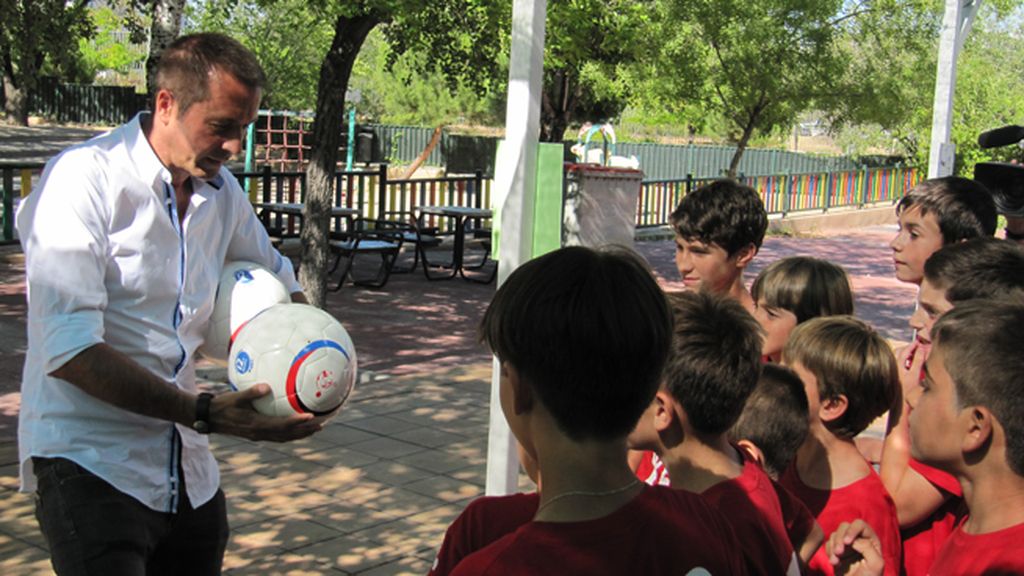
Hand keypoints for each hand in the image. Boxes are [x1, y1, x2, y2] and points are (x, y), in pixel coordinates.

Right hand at [207, 384, 322, 441]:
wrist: (208, 418)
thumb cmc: (222, 405)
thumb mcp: (236, 397)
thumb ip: (251, 392)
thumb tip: (266, 385)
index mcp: (256, 425)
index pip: (281, 425)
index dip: (297, 422)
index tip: (311, 417)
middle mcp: (260, 433)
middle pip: (288, 435)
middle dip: (306, 431)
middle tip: (323, 424)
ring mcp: (258, 436)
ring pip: (285, 438)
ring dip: (301, 434)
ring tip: (316, 428)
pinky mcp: (256, 435)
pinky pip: (278, 436)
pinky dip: (291, 433)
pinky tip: (297, 428)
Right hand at [827, 519, 884, 575]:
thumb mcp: (875, 564)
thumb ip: (868, 547)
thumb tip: (853, 540)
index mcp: (871, 540)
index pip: (860, 525)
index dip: (852, 530)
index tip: (848, 543)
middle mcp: (859, 540)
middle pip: (844, 526)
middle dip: (840, 539)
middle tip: (839, 553)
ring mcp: (847, 545)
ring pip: (835, 534)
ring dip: (833, 547)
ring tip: (835, 562)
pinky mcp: (837, 551)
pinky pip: (828, 544)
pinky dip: (829, 552)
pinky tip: (834, 563)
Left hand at [896, 342, 925, 398]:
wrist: (900, 400)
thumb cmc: (908, 388)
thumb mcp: (915, 374)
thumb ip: (918, 361)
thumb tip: (921, 349)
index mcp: (897, 364)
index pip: (905, 350)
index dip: (913, 345)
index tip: (919, 342)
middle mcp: (893, 364)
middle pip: (899, 351)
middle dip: (908, 347)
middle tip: (917, 347)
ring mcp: (892, 368)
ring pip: (897, 355)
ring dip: (906, 353)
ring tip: (915, 354)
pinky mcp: (893, 371)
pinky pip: (897, 360)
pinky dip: (903, 358)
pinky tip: (910, 362)